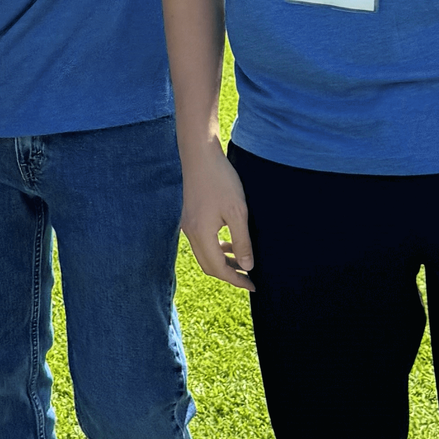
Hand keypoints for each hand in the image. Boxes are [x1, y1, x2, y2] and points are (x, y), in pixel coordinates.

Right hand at [181, 137, 255, 291]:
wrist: (199, 155)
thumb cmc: (220, 180)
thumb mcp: (238, 212)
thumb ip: (242, 242)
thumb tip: (247, 266)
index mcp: (201, 234)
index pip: (217, 268)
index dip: (236, 279)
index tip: (253, 284)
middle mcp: (189, 232)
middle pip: (208, 265)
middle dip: (228, 274)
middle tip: (248, 277)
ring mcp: (186, 224)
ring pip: (204, 253)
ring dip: (222, 261)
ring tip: (242, 261)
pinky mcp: (188, 216)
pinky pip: (201, 241)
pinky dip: (216, 247)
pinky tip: (229, 241)